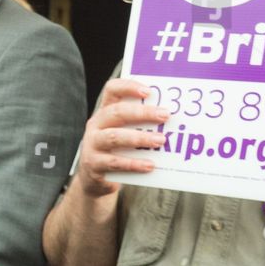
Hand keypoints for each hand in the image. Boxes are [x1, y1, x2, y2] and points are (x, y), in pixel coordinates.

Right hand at [75, 78, 168, 198]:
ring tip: (160, 140)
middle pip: (116, 112)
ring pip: (115, 137)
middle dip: (142, 113)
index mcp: (105, 111)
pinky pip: (114, 163)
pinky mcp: (94, 164)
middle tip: (165, 115)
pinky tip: (150, 165)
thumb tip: (171, 119)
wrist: (94, 178)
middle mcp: (96, 125)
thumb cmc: (116, 150)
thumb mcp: (123, 132)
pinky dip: (133, 164)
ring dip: (139, 138)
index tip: (149, 91)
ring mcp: (93, 144)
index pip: (112, 90)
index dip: (129, 87)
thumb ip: (140, 124)